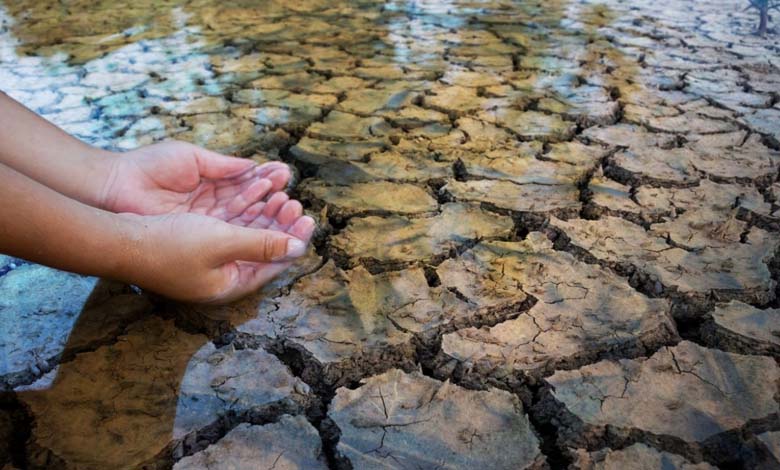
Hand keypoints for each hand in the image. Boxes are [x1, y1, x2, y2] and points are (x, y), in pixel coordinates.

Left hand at [100, 140, 290, 221]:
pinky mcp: (198, 238)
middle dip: (273, 202)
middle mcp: (211, 208)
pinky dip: (250, 227)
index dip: (266, 182)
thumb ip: (224, 166)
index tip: (285, 174)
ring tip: (287, 205)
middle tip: (293, 197)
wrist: (116, 186)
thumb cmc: (149, 168)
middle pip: (250, 207)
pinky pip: (230, 234)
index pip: (246, 185)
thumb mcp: (192, 159)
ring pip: (244, 222)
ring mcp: (205, 224)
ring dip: (267, 215)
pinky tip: (268, 219)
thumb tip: (253, 166)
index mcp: (210, 185)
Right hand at [122, 196, 315, 302]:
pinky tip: (255, 194)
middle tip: (296, 203)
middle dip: (280, 225)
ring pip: (247, 235)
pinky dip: (244, 211)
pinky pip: (230, 226)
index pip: (274, 264)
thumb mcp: (223, 242)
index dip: (293, 241)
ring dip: (264, 215)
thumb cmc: (170, 245)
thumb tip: (298, 248)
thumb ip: (262, 244)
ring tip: (280, 194)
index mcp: (231, 284)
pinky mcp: (196, 244)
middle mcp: (222, 276)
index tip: (309, 219)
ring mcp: (208, 261)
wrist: (120, 239)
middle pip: (263, 249)